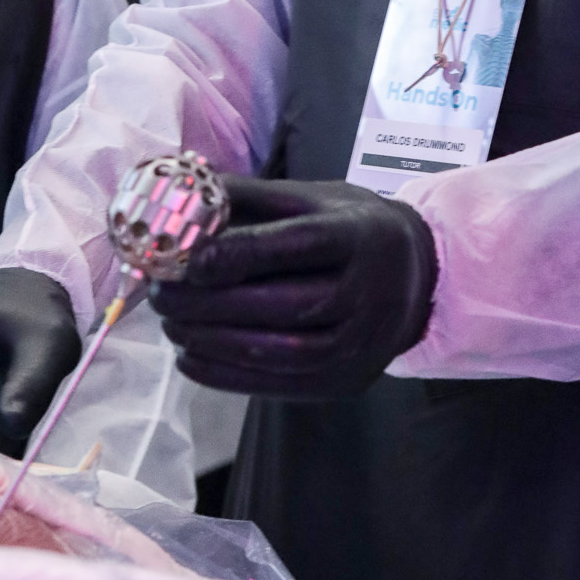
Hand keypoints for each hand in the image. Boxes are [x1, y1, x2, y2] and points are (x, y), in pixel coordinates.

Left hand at [151, 177, 437, 399]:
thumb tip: (180, 194)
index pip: (300, 246)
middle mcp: (370, 294)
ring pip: (281, 351)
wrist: (416, 279)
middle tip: (163, 291)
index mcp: (361, 236)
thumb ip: (251, 199)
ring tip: (170, 321)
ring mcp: (361, 345)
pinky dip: (226, 374)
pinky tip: (190, 355)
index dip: (241, 253)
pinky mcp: (345, 382)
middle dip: (213, 302)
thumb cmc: (351, 230)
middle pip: (286, 304)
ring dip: (213, 340)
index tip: (187, 257)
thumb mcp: (313, 199)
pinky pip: (278, 384)